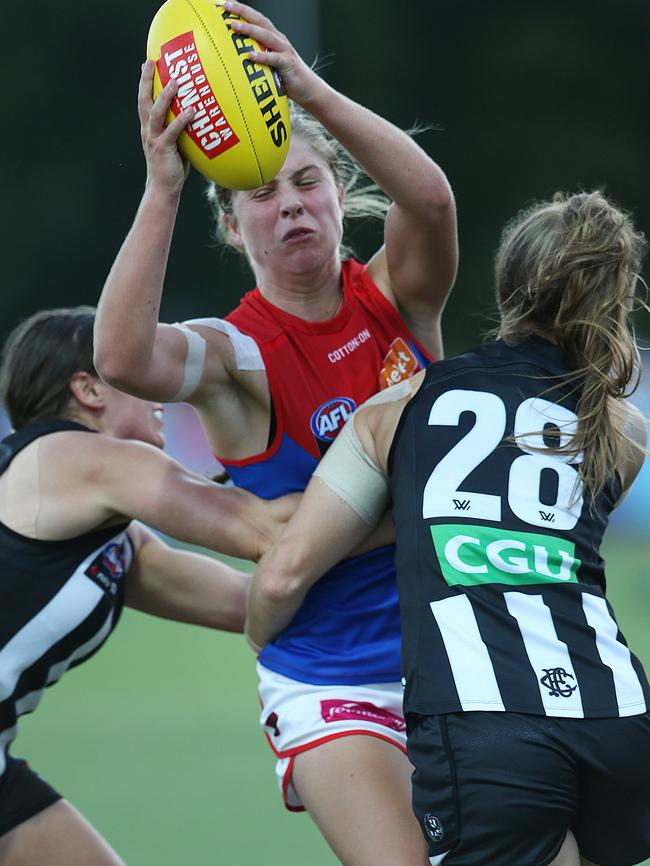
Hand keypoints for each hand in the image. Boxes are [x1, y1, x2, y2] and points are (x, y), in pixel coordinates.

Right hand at [138, 59, 192, 196]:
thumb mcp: (175, 145)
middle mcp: (148, 131)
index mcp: (149, 129)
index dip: (144, 83)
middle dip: (146, 81)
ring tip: (175, 81)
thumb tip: (197, 117)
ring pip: (156, 113)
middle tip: (151, 61)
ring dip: (165, 96)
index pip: (144, 101)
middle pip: (144, 101)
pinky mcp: (164, 149)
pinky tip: (192, 110)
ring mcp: (154, 140)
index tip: (147, 64)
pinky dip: (182, 120)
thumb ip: (180, 130)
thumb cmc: (172, 168)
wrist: (163, 189)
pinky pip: (173, 131)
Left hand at [223, 1, 324, 108]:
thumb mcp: (269, 64)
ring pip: (266, 35)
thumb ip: (256, 57)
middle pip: (260, 21)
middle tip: (227, 7)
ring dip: (249, 29)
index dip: (242, 10)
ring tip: (234, 26)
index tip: (225, 4)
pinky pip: (274, 59)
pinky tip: (251, 56)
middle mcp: (279, 40)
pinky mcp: (288, 64)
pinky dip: (262, 56)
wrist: (309, 89)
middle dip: (243, 12)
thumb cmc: (286, 78)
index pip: (256, 19)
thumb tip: (235, 59)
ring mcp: (284, 51)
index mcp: (273, 38)